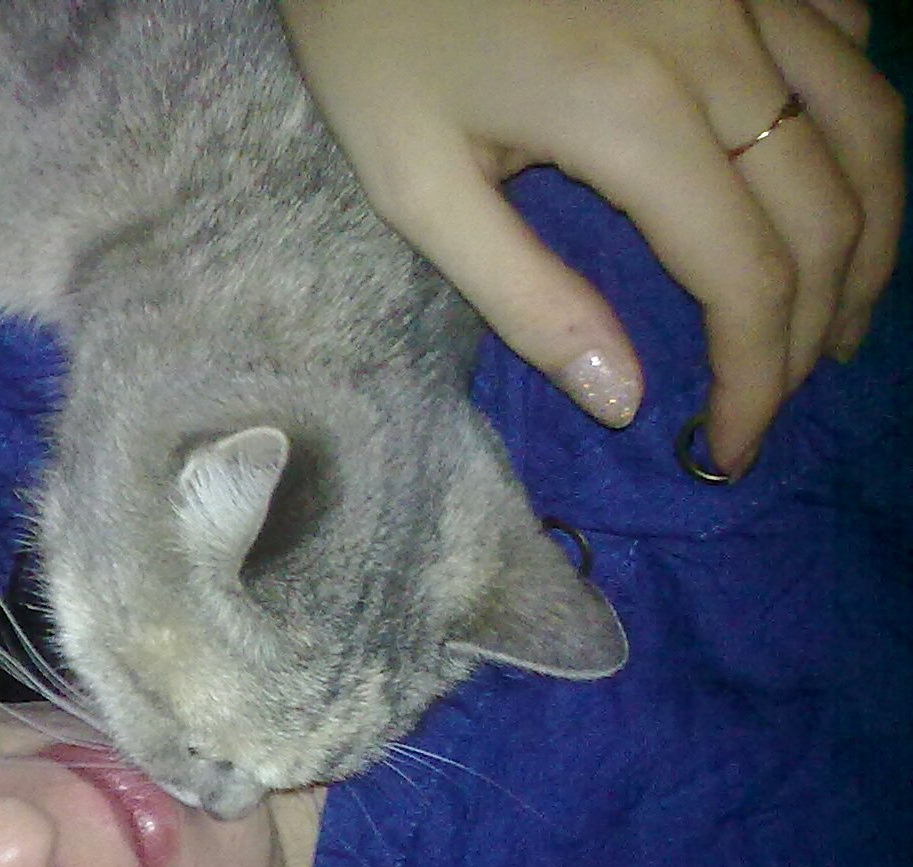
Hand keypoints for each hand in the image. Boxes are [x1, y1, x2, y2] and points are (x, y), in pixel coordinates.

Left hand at [277, 0, 904, 477]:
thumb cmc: (376, 40)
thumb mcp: (418, 187)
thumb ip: (525, 299)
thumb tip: (622, 397)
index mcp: (635, 117)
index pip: (749, 280)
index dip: (757, 383)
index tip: (729, 451)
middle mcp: (722, 43)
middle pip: (829, 212)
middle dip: (815, 331)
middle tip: (776, 402)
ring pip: (867, 125)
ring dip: (869, 236)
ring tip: (832, 321)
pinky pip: (845, 40)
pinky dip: (854, 126)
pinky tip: (819, 181)